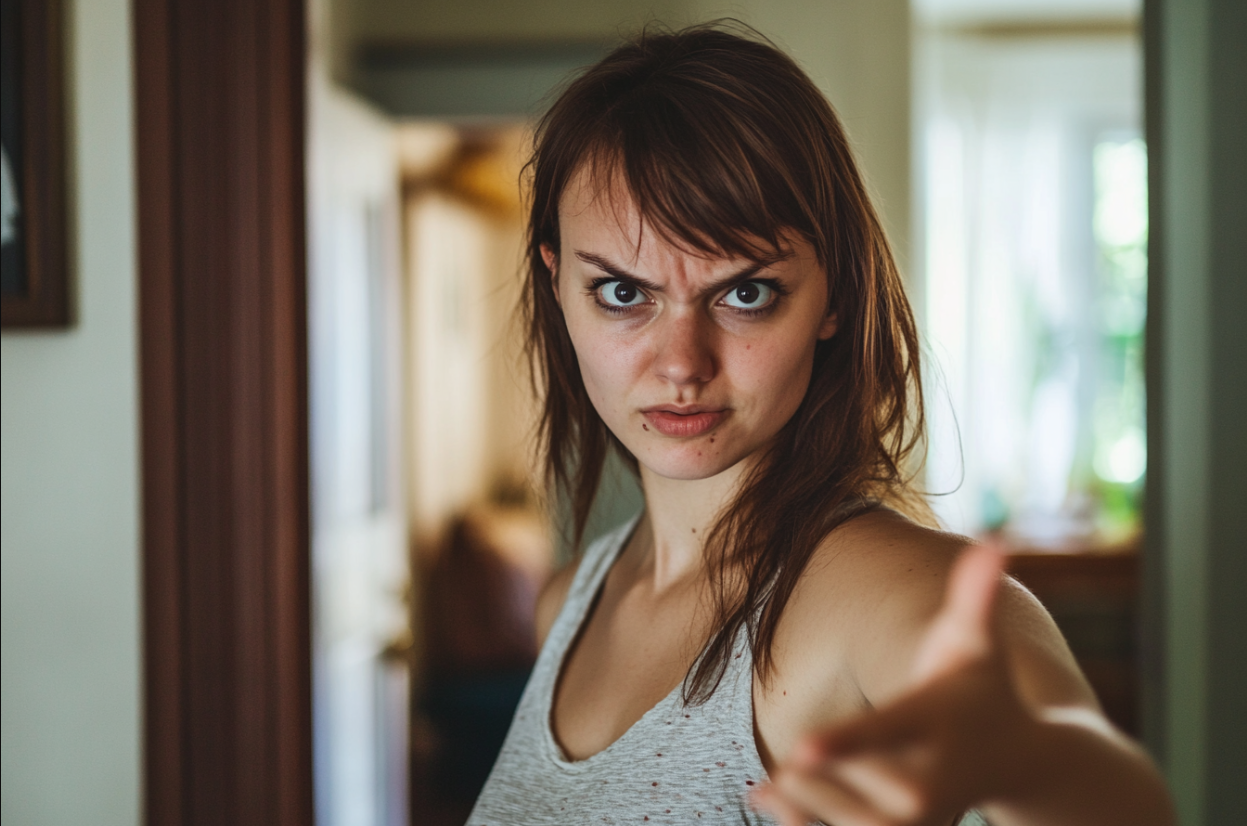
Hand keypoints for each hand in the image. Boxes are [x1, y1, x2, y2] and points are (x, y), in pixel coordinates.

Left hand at [752, 544, 1031, 825]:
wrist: (1017, 763)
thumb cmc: (983, 688)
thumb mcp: (978, 642)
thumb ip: (976, 595)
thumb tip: (996, 539)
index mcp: (931, 724)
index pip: (881, 733)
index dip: (842, 742)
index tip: (801, 747)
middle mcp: (923, 785)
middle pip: (834, 770)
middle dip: (809, 757)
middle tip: (809, 744)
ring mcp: (908, 821)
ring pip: (822, 804)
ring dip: (795, 787)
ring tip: (791, 770)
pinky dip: (792, 817)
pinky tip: (763, 797)